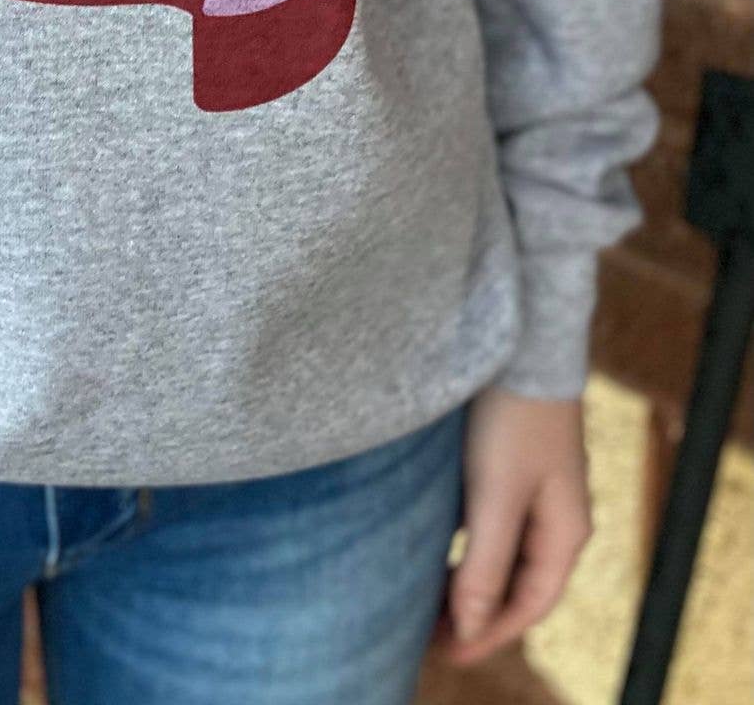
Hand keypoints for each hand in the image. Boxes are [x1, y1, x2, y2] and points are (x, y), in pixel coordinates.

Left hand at [437, 387, 591, 664]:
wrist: (520, 339)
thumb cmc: (512, 416)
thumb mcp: (496, 494)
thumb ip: (485, 562)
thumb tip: (473, 626)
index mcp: (566, 530)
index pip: (530, 603)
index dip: (491, 634)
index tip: (448, 654)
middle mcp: (557, 514)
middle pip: (519, 582)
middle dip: (479, 613)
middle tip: (429, 634)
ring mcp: (537, 487)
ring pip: (503, 551)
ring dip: (470, 578)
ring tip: (427, 597)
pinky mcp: (513, 462)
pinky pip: (491, 520)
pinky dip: (467, 543)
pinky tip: (436, 544)